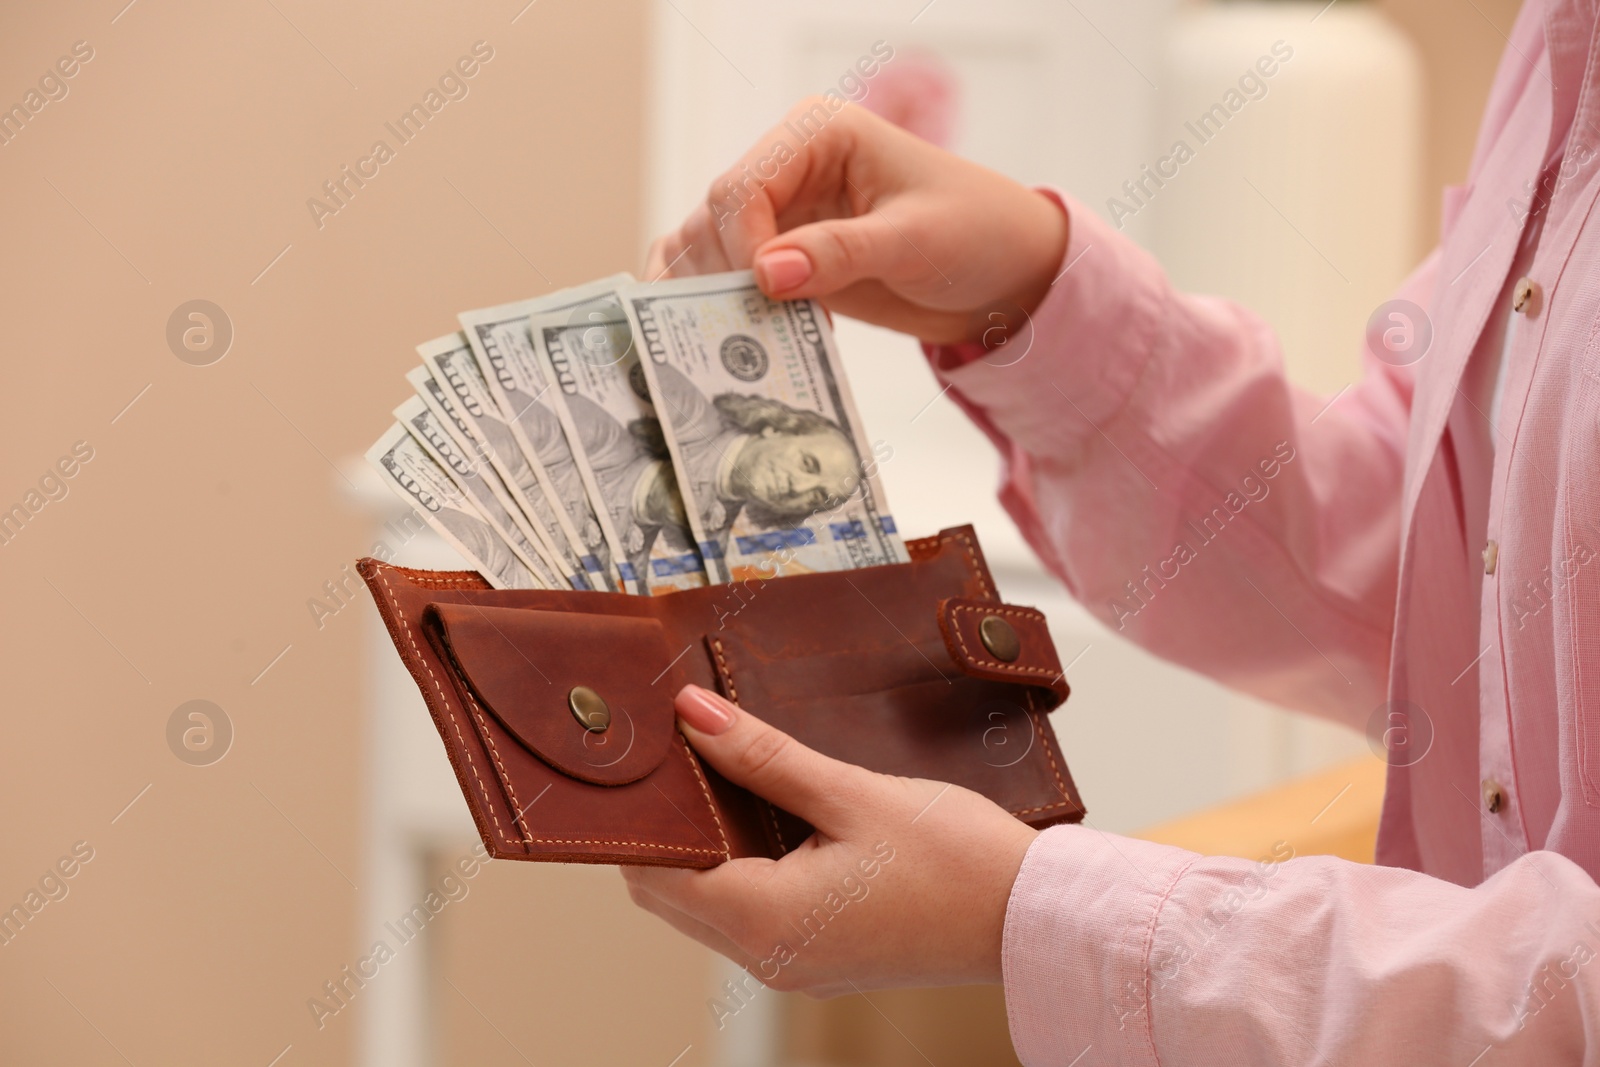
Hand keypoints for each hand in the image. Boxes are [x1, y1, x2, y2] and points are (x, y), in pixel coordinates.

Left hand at [621, 684, 1037, 996]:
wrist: (1032, 917)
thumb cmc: (957, 859)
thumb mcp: (852, 792)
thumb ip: (764, 756)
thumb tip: (693, 717)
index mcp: (767, 921)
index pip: (658, 874)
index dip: (646, 817)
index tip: (652, 758)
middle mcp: (770, 958)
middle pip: (673, 896)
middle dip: (670, 831)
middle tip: (684, 756)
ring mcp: (796, 967)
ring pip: (709, 909)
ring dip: (706, 850)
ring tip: (724, 775)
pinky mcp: (822, 960)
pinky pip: (751, 918)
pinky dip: (741, 871)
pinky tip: (766, 816)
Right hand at [644, 97, 1068, 344]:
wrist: (1004, 274)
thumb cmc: (976, 233)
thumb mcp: (915, 241)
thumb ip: (841, 252)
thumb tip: (764, 273)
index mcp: (816, 135)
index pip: (743, 188)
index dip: (742, 246)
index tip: (768, 296)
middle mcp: (788, 168)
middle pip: (714, 220)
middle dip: (723, 278)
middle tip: (745, 334)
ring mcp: (782, 214)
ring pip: (707, 250)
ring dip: (714, 298)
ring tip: (738, 345)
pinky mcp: (784, 259)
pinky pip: (726, 276)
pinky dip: (717, 306)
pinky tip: (724, 338)